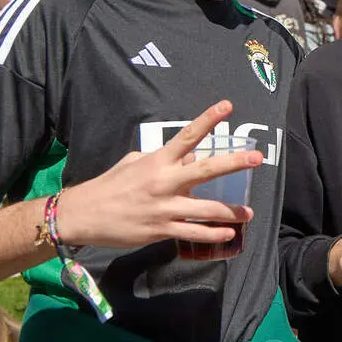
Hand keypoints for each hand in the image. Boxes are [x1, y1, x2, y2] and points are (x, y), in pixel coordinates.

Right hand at [56, 101, 262, 248]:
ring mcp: (164, 208)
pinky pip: (193, 232)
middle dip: (234, 163)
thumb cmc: (111, 185)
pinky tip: (228, 234)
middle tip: (257, 158)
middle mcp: (164, 182)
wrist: (84, 214)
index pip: (187, 136)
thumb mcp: (135, 162)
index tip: (228, 106)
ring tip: (249, 213)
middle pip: (206, 170)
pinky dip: (213, 234)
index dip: (208, 120)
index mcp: (158, 160)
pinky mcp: (161, 230)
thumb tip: (192, 157)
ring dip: (231, 212)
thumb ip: (165, 159)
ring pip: (206, 209)